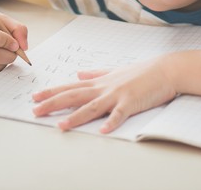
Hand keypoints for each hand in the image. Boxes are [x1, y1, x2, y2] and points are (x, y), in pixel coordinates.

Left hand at [31, 58, 175, 132]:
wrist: (165, 69)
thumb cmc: (142, 72)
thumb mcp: (115, 70)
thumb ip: (96, 72)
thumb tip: (79, 71)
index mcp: (100, 82)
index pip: (71, 87)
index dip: (52, 92)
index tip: (35, 96)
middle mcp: (104, 88)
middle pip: (74, 96)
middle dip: (53, 104)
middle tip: (35, 111)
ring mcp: (117, 95)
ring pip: (92, 107)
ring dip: (76, 116)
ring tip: (61, 126)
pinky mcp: (132, 102)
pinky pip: (119, 114)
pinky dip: (111, 122)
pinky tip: (103, 131)